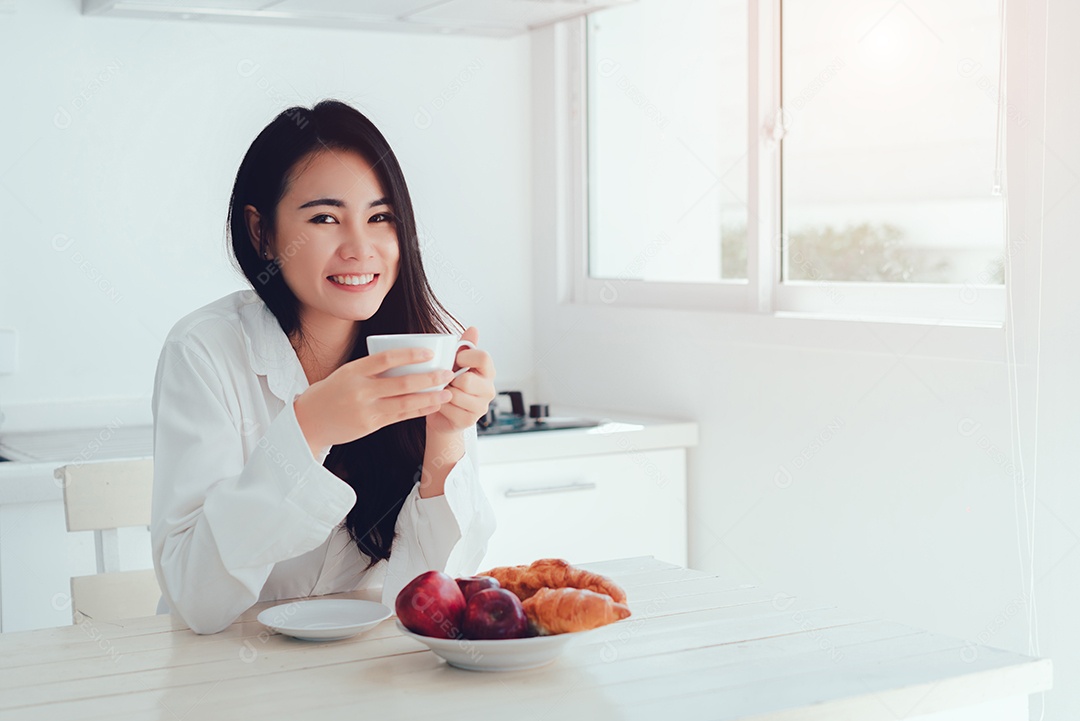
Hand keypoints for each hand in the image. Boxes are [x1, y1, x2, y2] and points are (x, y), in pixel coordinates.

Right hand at [294, 348, 454, 453]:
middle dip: (429, 379)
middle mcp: (360, 390)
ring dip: (429, 398)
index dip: (410, 355)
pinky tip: (432, 406)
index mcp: (354, 370)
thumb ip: (371, 369)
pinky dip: (418, 411)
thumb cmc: (331, 393)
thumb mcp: (346, 374)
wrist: (308, 421)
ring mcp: (366, 409)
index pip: (386, 358)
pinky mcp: (370, 425)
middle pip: (402, 383)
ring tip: (447, 393)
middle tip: (447, 374)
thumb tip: (404, 360)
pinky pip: (400, 417)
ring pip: (405, 403)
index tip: (429, 353)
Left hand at [426, 326, 495, 435]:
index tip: (456, 359)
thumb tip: (473, 328)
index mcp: (487, 372)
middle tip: (445, 380)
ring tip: (441, 391)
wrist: (442, 413)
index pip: (484, 358)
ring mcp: (481, 407)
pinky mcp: (469, 421)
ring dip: (443, 392)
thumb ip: (464, 347)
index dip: (466, 356)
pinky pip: (449, 409)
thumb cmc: (450, 384)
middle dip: (450, 380)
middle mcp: (488, 389)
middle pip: (467, 380)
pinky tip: (439, 403)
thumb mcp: (455, 363)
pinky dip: (439, 405)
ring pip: (456, 395)